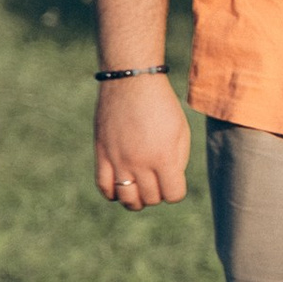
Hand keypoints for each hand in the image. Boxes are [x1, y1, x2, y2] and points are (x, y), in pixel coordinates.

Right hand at [94, 76, 190, 210]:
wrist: (131, 81)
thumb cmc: (162, 105)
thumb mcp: (181, 132)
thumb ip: (178, 162)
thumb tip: (169, 184)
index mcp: (163, 157)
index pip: (173, 195)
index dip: (176, 191)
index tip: (174, 181)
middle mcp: (139, 162)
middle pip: (151, 198)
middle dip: (158, 193)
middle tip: (158, 179)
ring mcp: (117, 159)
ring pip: (126, 199)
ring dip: (136, 199)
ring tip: (140, 188)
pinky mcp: (101, 153)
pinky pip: (104, 186)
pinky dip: (113, 193)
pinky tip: (121, 185)